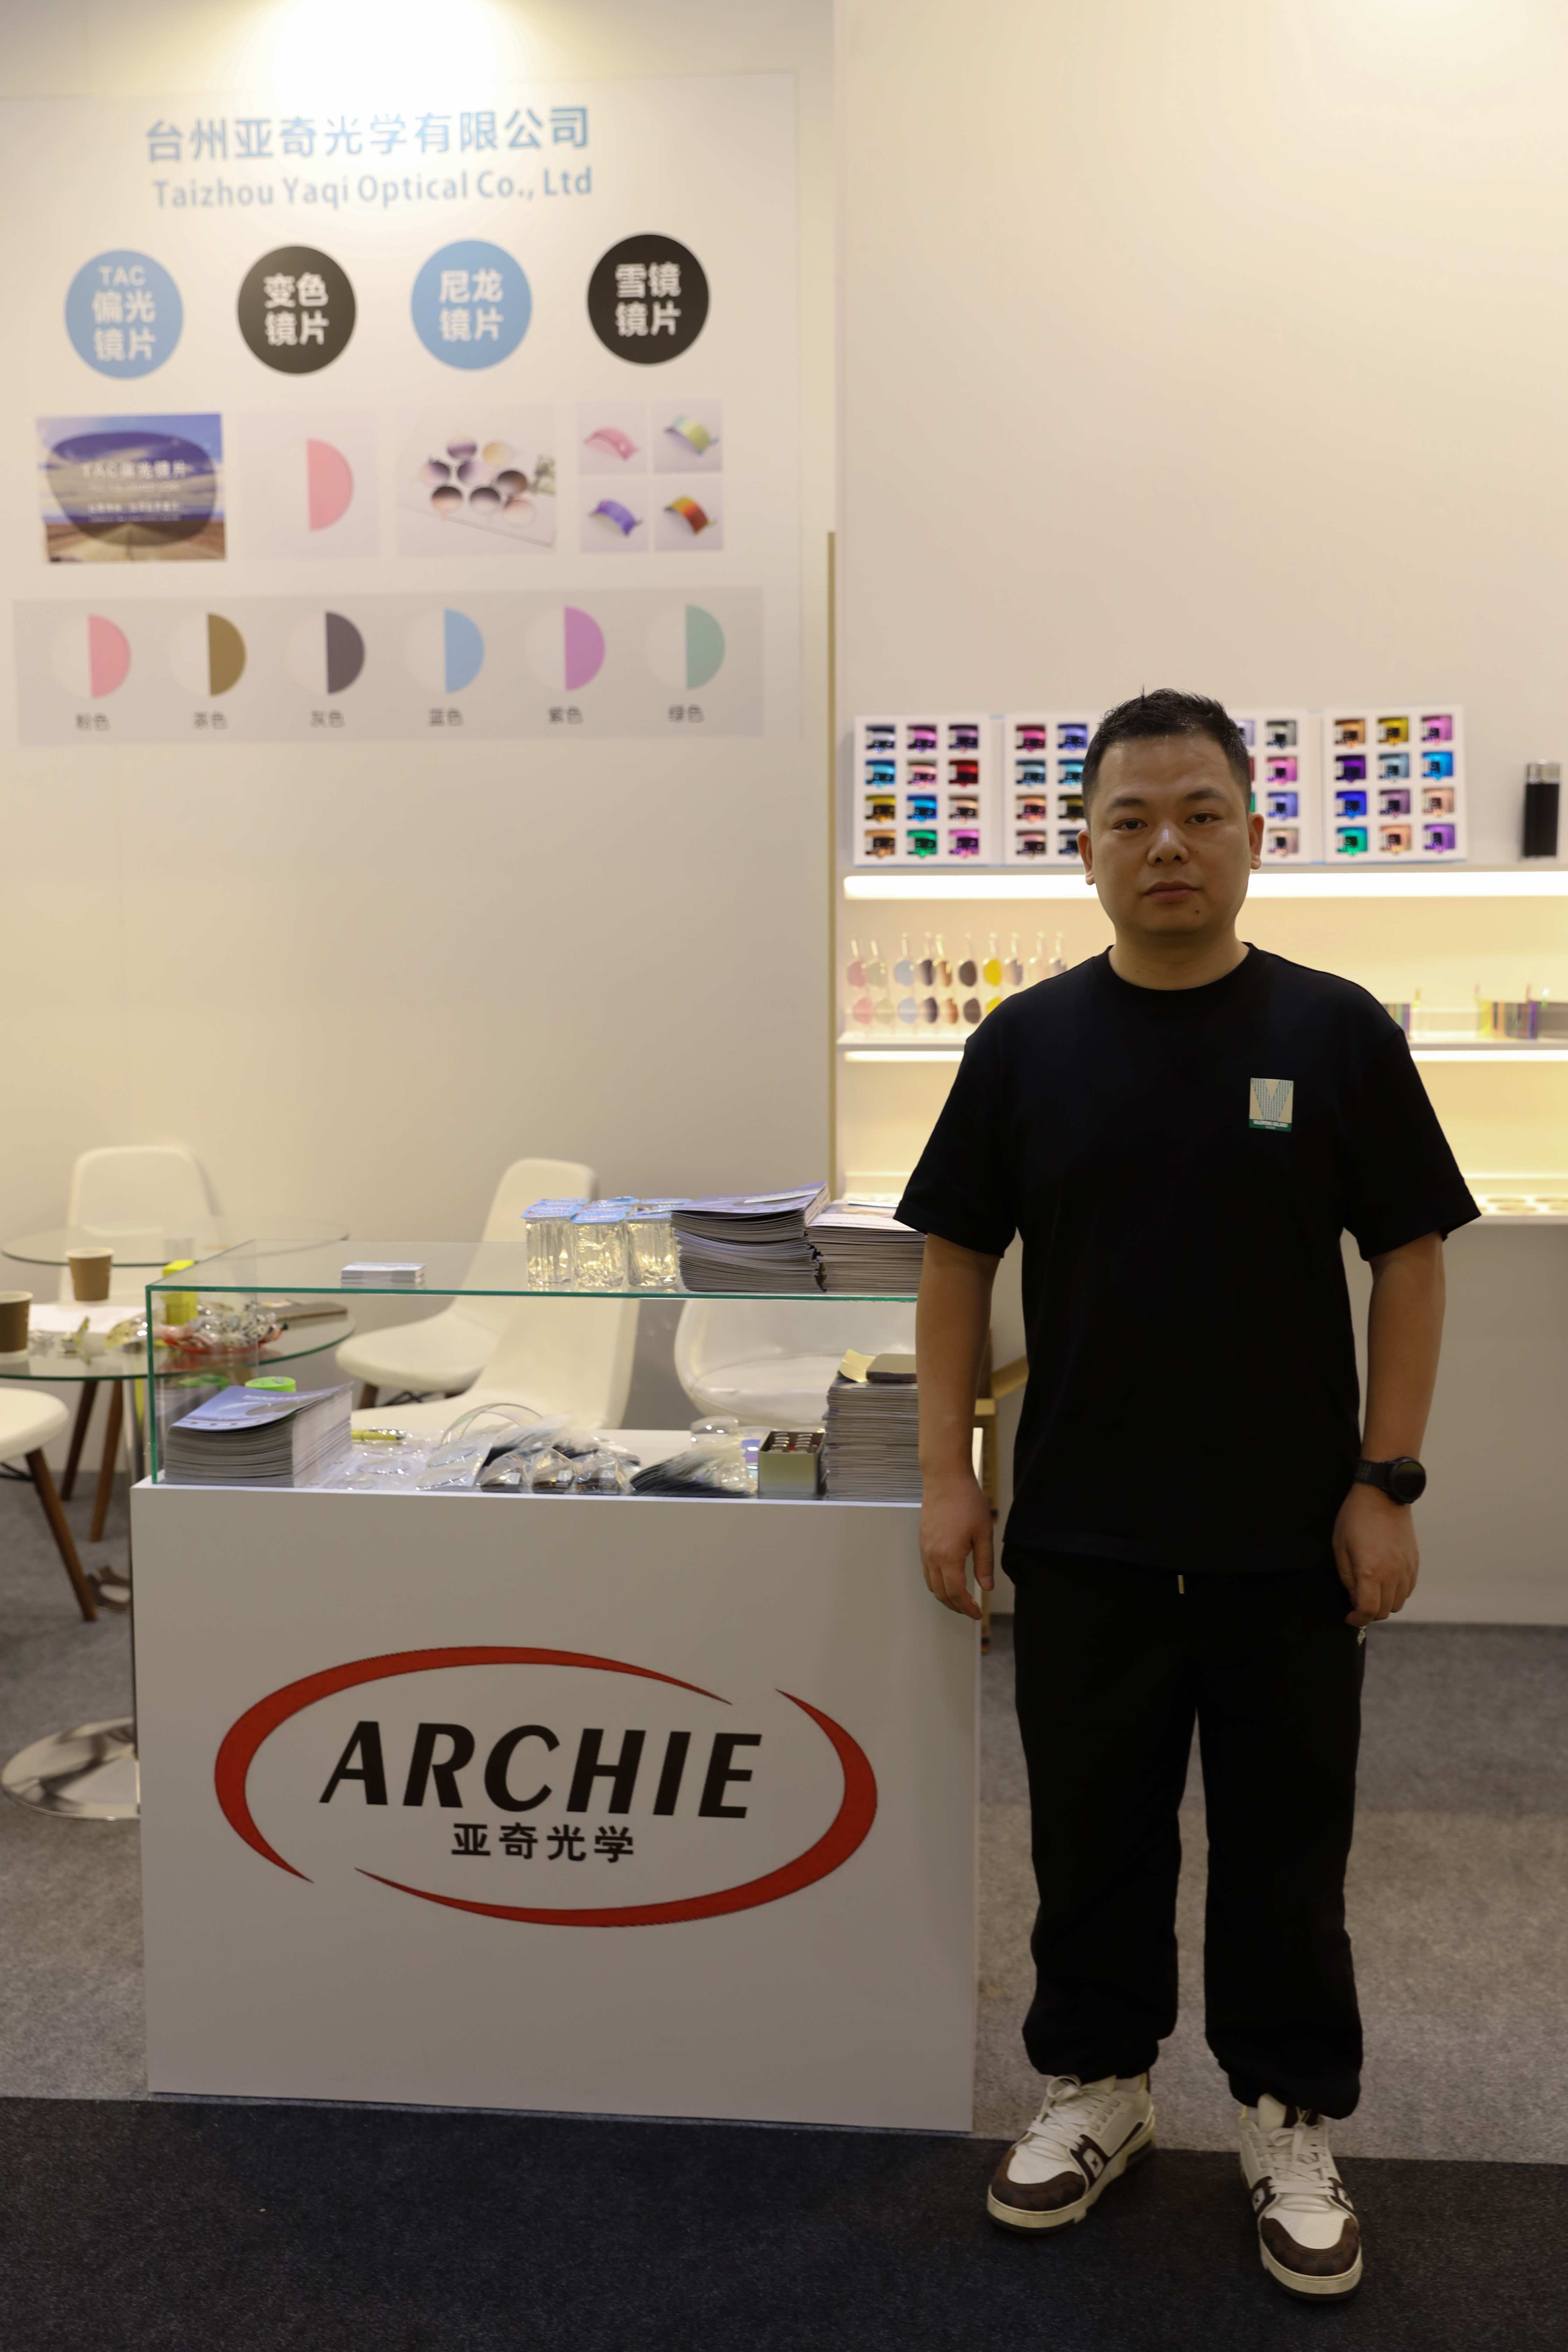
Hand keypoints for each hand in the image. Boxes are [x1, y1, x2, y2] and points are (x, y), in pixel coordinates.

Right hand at [919, 1471, 993, 1619]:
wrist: (945, 1479)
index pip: (955, 1593)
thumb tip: (986, 1587)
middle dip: (956, 1606)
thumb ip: (984, 1563)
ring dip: (945, 1596)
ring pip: (931, 1584)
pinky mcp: (922, 1542)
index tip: (977, 1613)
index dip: (966, 1607)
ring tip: (961, 1599)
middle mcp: (932, 1556)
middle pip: (940, 1593)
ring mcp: (925, 1549)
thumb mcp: (983, 1533)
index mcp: (949, 1556)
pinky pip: (926, 1571)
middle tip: (970, 1610)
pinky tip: (949, 1579)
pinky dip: (936, 1582)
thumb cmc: (966, 1501)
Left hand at [1332, 1481, 1419, 1626]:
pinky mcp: (1415, 1562)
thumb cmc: (1355, 1518)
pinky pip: (1408, 1589)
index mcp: (1371, 1571)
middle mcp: (1393, 1574)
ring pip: (1398, 1603)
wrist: (1382, 1495)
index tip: (1350, 1617)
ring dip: (1384, 1603)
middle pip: (1384, 1610)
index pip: (1369, 1610)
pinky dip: (1396, 1592)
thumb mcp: (1340, 1547)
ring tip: (1371, 1590)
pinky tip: (1385, 1581)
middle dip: (1369, 1612)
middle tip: (1357, 1601)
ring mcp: (1406, 1568)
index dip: (1357, 1619)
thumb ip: (1347, 1577)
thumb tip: (1355, 1598)